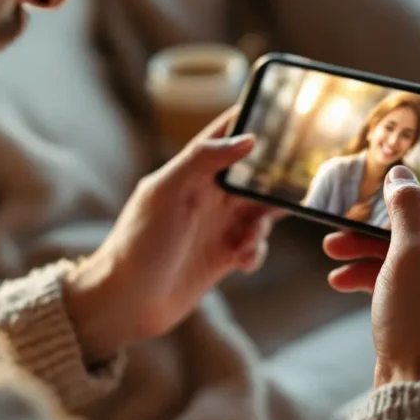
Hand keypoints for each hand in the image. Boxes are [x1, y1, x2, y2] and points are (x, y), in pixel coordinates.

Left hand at [67, 110, 281, 361]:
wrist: (126, 302)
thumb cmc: (138, 243)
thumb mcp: (167, 194)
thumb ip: (202, 160)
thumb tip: (248, 138)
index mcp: (191, 173)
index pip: (225, 136)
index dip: (252, 123)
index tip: (285, 117)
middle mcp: (206, 196)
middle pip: (252, 176)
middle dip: (272, 180)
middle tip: (294, 187)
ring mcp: (215, 226)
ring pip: (259, 212)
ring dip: (264, 223)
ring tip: (248, 238)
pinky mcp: (222, 257)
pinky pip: (254, 246)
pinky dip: (256, 252)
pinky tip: (242, 261)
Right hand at [322, 119, 419, 394]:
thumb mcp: (408, 256)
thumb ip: (406, 208)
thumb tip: (405, 176)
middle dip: (396, 198)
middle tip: (367, 183)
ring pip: (419, 240)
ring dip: (376, 237)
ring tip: (333, 242)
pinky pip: (411, 271)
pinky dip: (379, 267)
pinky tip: (342, 275)